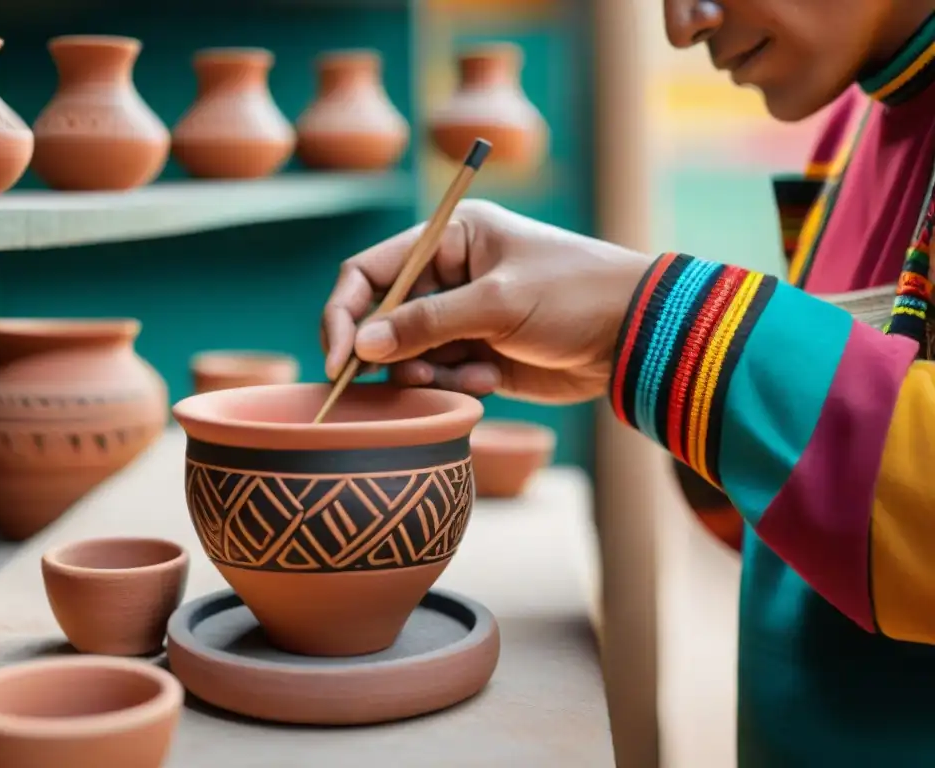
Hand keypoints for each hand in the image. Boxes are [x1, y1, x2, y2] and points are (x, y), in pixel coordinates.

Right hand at [321, 200, 653, 403]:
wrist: (635, 334)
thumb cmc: (572, 295)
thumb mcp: (498, 303)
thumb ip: (427, 324)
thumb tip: (362, 346)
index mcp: (449, 239)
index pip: (370, 271)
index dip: (346, 313)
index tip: (340, 358)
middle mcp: (447, 275)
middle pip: (383, 317)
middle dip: (389, 352)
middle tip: (408, 377)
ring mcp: (461, 318)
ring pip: (407, 355)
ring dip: (427, 372)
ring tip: (471, 374)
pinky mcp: (477, 355)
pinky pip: (439, 376)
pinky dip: (454, 384)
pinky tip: (490, 379)